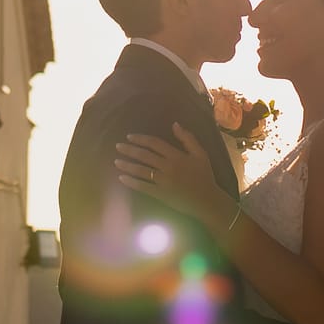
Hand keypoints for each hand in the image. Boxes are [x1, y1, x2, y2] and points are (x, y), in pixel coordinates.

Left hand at [113, 122, 228, 228]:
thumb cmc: (204, 175)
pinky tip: (122, 178)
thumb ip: (188, 138)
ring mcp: (163, 181)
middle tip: (118, 146)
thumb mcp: (201, 153)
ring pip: (141, 170)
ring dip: (127, 165)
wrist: (207, 200)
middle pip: (144, 155)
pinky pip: (143, 186)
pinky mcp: (160, 194)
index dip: (140, 139)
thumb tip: (175, 124)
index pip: (154, 143)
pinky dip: (132, 182)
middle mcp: (167, 166)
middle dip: (129, 150)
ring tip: (116, 161)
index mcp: (176, 155)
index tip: (129, 137)